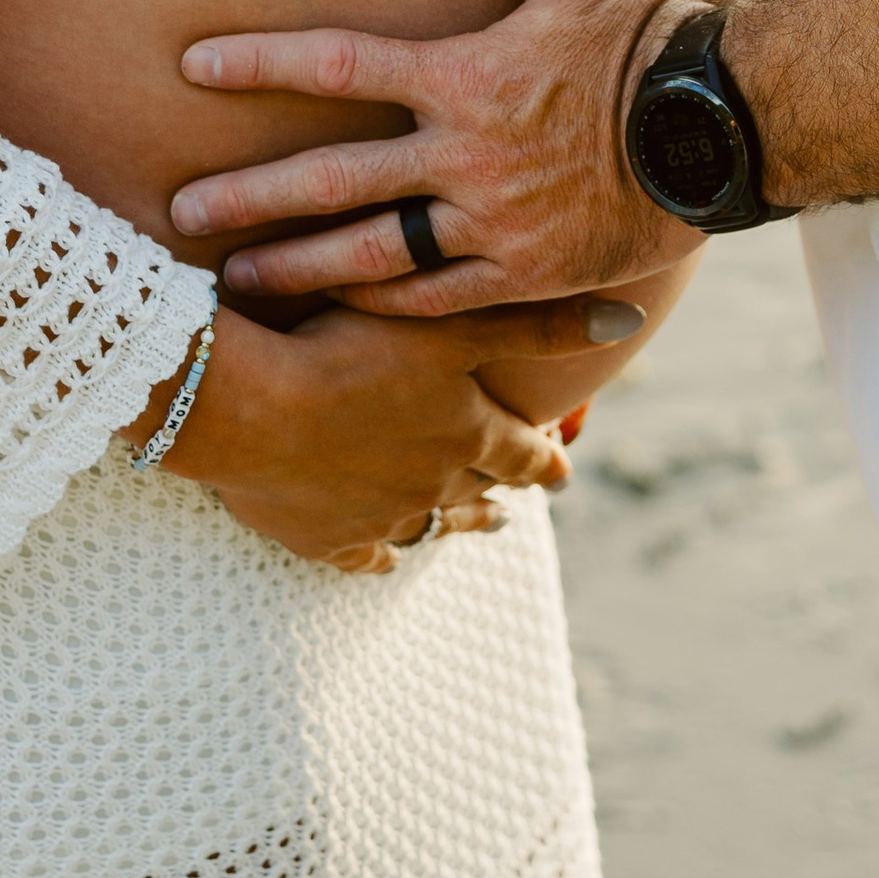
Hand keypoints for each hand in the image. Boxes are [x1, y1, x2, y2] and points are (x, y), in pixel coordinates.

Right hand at [136, 289, 639, 572]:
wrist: (248, 405)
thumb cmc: (348, 347)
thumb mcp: (453, 323)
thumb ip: (539, 323)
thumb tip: (630, 322)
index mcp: (465, 432)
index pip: (520, 451)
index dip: (544, 458)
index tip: (563, 471)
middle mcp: (431, 483)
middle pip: (477, 492)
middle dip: (500, 493)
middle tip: (517, 504)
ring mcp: (376, 516)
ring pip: (427, 526)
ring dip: (451, 524)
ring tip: (474, 529)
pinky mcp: (322, 538)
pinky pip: (362, 554)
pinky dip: (378, 552)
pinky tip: (383, 554)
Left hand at [169, 0, 709, 312]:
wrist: (725, 124)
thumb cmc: (646, 31)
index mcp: (464, 75)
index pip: (338, 62)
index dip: (260, 63)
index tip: (192, 65)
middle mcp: (464, 155)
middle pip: (332, 180)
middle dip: (249, 197)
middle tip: (176, 214)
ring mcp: (491, 224)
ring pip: (370, 257)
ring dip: (296, 266)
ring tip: (233, 283)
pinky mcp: (522, 275)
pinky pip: (434, 301)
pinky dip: (378, 310)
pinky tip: (335, 314)